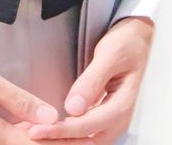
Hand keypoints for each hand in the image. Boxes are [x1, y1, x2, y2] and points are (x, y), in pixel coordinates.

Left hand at [27, 17, 153, 143]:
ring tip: (37, 136)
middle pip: (86, 142)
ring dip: (63, 141)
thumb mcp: (110, 54)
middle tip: (31, 135)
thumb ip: (92, 81)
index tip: (36, 131)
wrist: (140, 38)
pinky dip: (69, 136)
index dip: (60, 131)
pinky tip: (52, 131)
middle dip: (58, 142)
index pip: (86, 127)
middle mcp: (119, 119)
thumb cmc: (127, 42)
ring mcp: (114, 120)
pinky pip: (88, 133)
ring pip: (87, 142)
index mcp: (122, 105)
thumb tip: (73, 108)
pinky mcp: (107, 117)